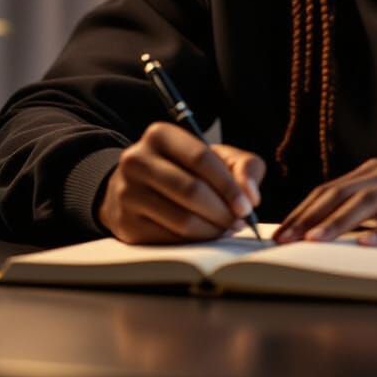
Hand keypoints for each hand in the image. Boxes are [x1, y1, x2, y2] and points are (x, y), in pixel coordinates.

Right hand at [97, 122, 263, 243]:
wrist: (137, 186)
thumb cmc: (185, 169)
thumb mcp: (216, 156)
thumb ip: (244, 166)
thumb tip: (250, 195)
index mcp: (160, 135)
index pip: (201, 158)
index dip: (228, 185)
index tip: (246, 205)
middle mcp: (137, 160)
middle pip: (191, 191)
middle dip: (222, 211)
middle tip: (239, 221)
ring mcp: (127, 193)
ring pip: (181, 219)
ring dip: (212, 230)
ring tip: (226, 228)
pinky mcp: (125, 224)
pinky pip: (169, 239)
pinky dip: (194, 242)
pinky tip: (205, 235)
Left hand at [273, 157, 376, 245]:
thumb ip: (367, 212)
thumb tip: (323, 233)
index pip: (331, 190)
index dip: (304, 211)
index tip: (281, 233)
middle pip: (343, 193)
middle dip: (311, 218)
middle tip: (287, 240)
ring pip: (370, 203)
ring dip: (340, 222)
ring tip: (317, 240)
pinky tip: (368, 244)